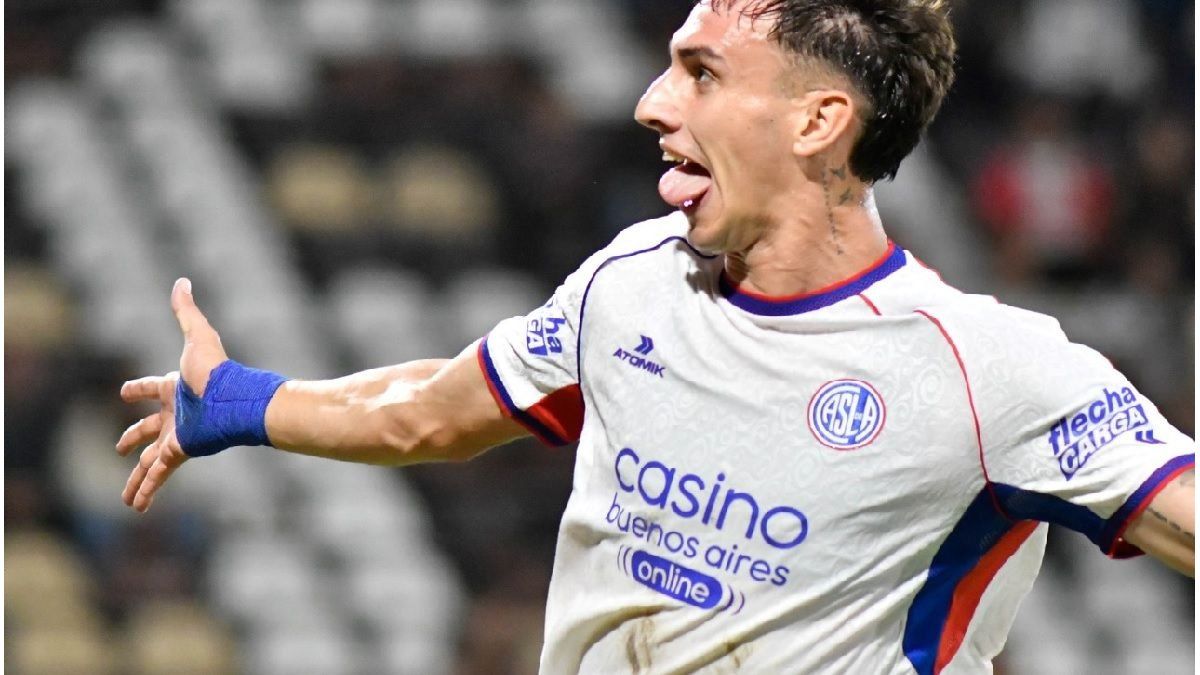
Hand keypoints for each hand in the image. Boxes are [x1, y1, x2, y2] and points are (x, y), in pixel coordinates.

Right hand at [115, 278, 227, 511]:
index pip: (150, 388)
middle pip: (147, 429)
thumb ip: (186, 311)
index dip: (138, 389)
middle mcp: (176, 414)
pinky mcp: (181, 452)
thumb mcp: (197, 336)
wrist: (237, 400)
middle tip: (121, 448)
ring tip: (126, 499)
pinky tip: (137, 507)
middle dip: (133, 438)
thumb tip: (182, 281)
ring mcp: (178, 435)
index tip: (126, 392)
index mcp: (175, 388)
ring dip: (136, 479)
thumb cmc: (218, 369)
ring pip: (150, 461)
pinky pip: (158, 474)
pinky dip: (147, 490)